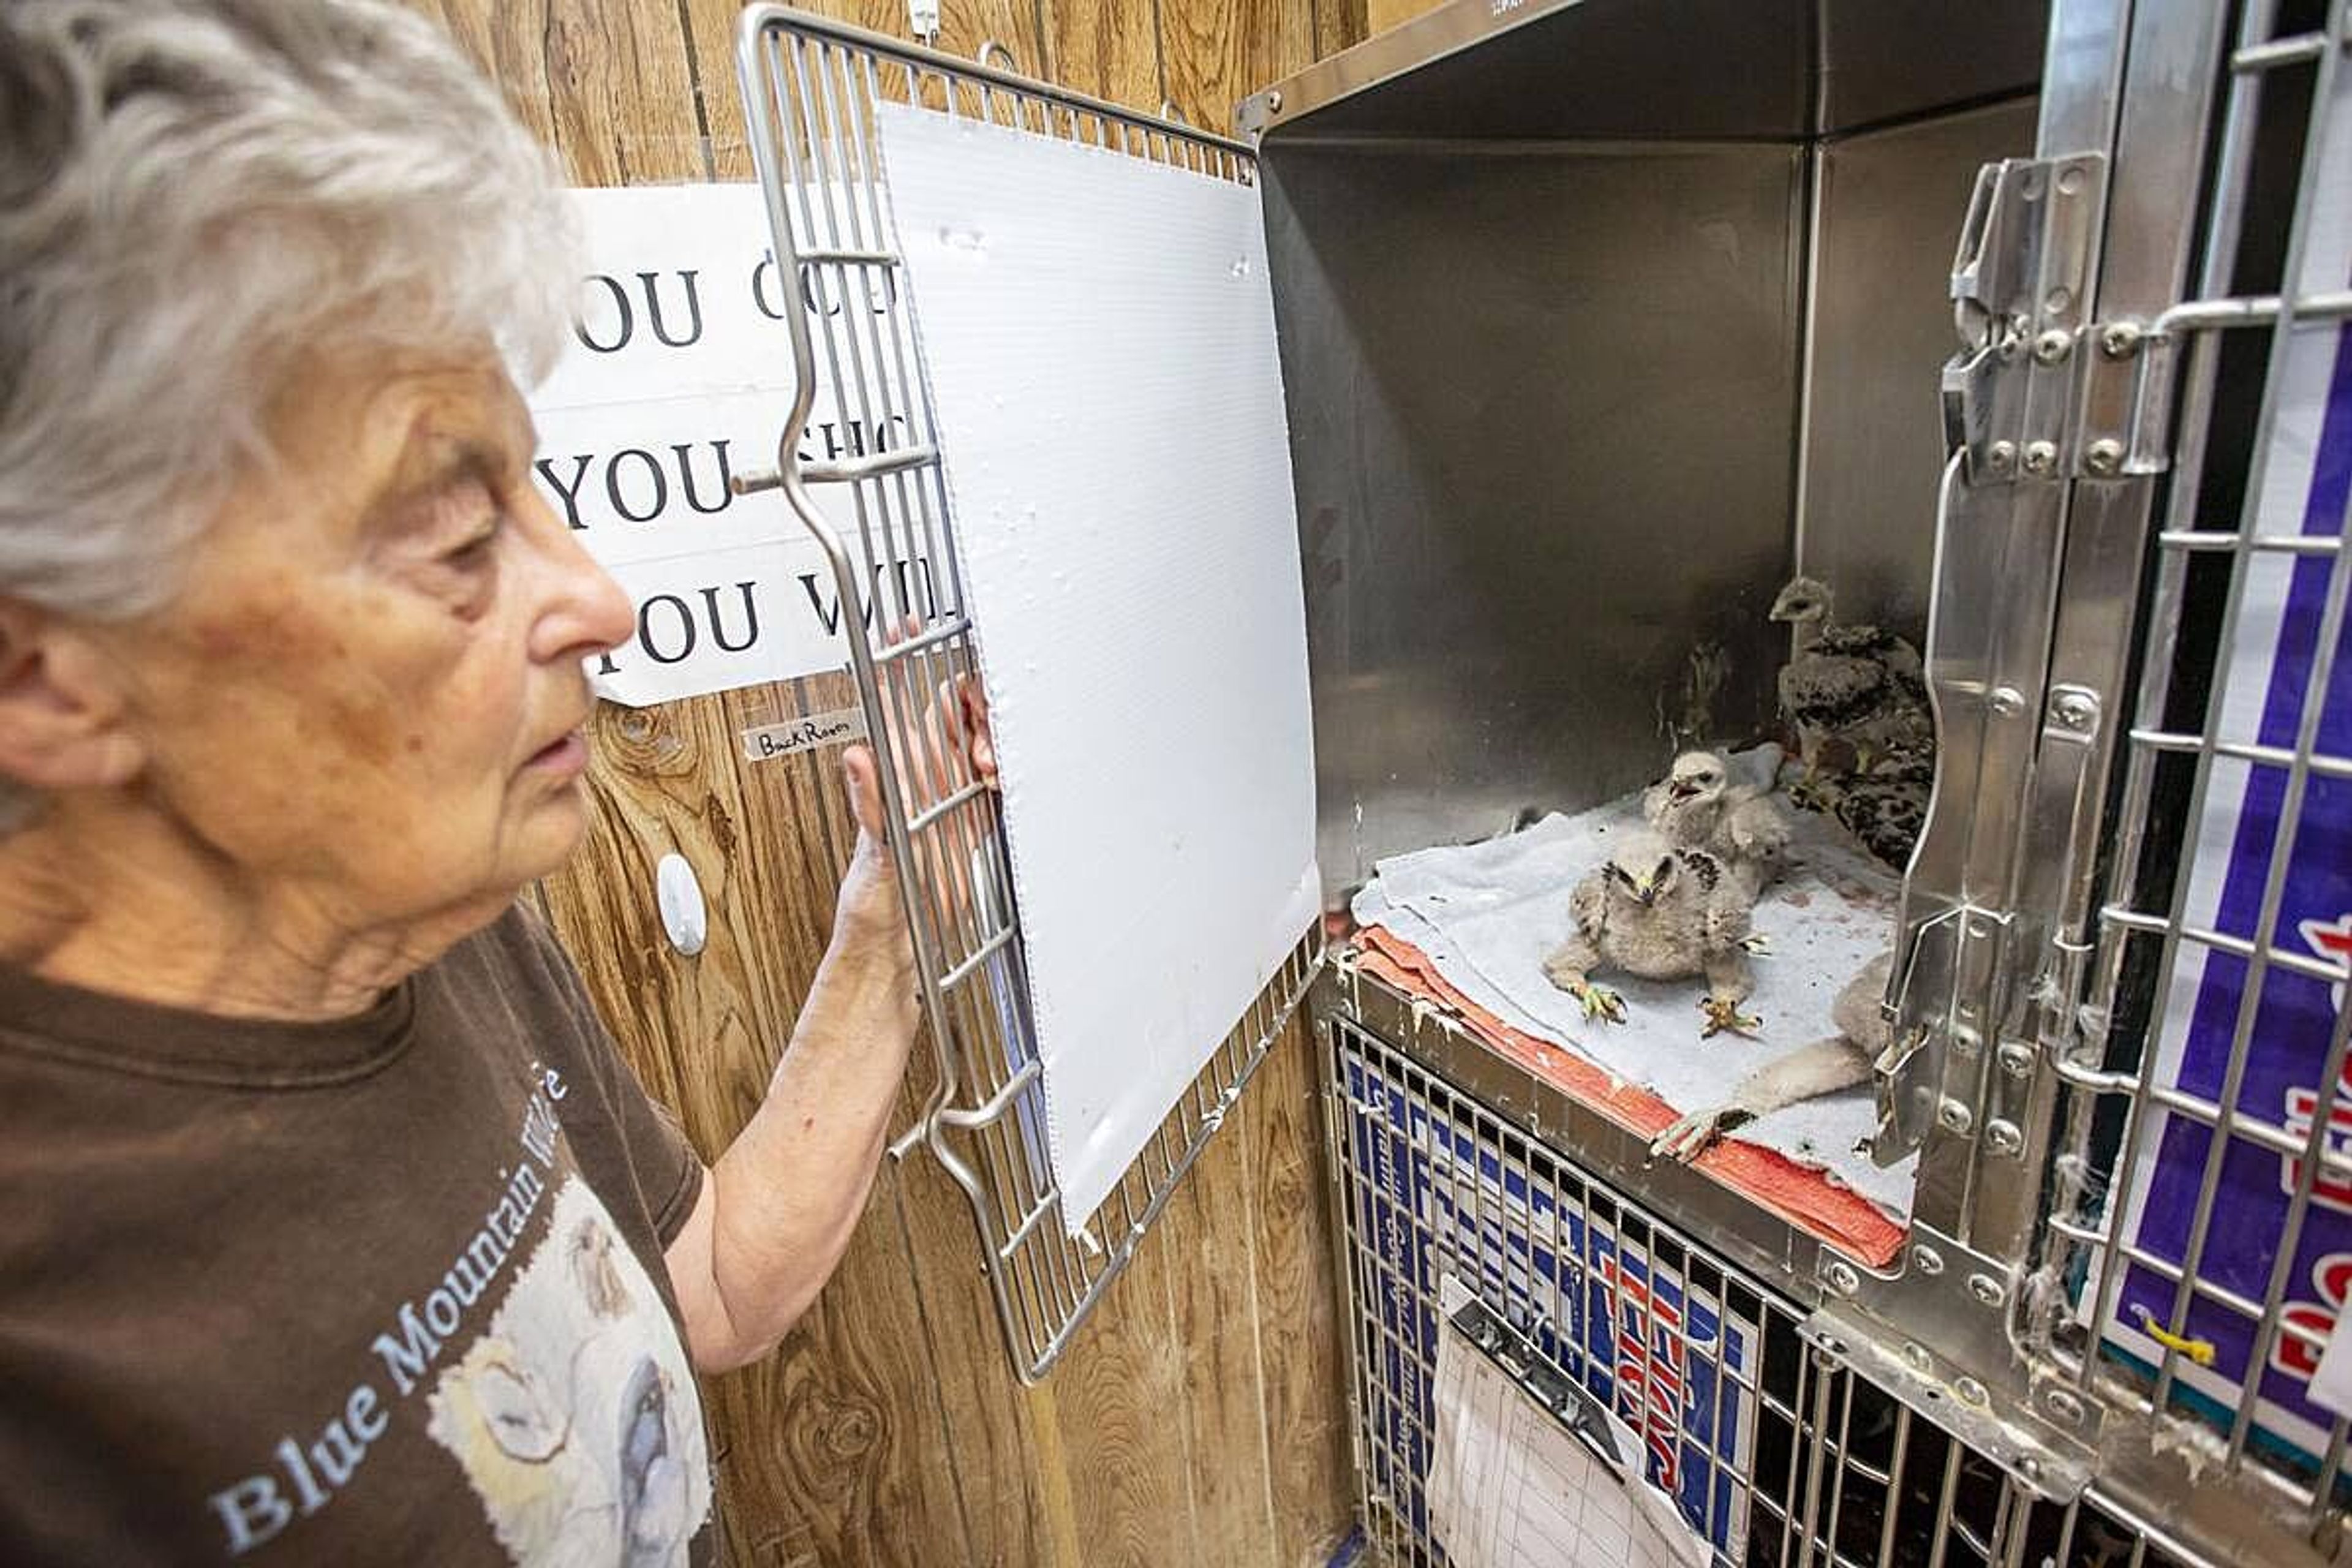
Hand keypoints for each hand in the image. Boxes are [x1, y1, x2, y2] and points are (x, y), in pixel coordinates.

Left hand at [835, 673, 996, 944]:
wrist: (902, 943)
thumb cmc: (877, 900)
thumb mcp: (874, 852)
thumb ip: (872, 803)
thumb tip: (857, 757)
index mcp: (895, 771)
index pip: (897, 701)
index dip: (902, 659)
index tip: (907, 627)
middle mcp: (923, 774)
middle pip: (953, 708)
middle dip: (972, 707)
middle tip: (975, 737)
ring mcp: (951, 792)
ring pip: (980, 737)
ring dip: (990, 743)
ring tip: (985, 772)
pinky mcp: (974, 816)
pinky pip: (998, 776)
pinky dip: (1006, 773)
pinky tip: (999, 785)